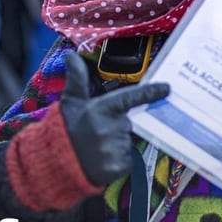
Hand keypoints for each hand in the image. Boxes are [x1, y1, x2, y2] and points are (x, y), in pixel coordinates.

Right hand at [61, 51, 168, 185]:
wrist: (55, 164)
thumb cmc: (64, 130)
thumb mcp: (70, 102)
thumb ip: (76, 78)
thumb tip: (71, 55)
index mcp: (103, 109)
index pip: (131, 97)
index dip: (150, 92)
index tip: (166, 88)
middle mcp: (112, 128)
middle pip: (128, 122)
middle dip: (117, 126)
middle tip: (98, 132)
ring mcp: (116, 148)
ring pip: (126, 141)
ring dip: (116, 143)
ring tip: (97, 147)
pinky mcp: (118, 166)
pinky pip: (126, 159)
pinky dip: (118, 160)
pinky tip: (102, 160)